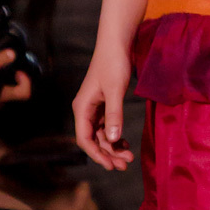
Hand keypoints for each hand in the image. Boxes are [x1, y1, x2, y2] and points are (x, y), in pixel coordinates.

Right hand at [73, 43, 134, 171]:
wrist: (116, 43)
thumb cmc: (113, 64)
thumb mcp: (114, 91)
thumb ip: (114, 115)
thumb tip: (112, 140)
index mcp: (82, 108)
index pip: (85, 139)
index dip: (97, 154)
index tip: (111, 165)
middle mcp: (85, 109)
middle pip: (93, 139)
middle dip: (108, 153)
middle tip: (125, 164)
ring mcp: (94, 107)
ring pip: (101, 134)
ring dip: (113, 147)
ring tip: (128, 157)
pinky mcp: (103, 104)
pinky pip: (106, 126)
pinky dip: (115, 136)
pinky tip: (125, 143)